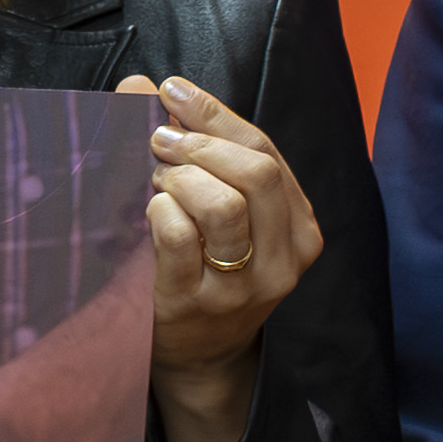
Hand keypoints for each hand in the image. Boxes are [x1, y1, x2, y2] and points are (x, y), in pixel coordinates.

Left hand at [125, 74, 317, 441]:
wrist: (197, 356)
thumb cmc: (207, 270)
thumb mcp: (220, 212)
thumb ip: (196, 147)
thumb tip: (142, 85)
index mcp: (299, 228)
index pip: (265, 151)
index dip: (216, 113)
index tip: (172, 90)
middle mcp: (283, 259)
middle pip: (255, 172)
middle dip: (201, 142)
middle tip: (159, 140)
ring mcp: (243, 286)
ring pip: (224, 204)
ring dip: (180, 177)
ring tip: (156, 181)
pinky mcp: (197, 304)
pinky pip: (180, 237)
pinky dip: (159, 210)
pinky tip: (149, 212)